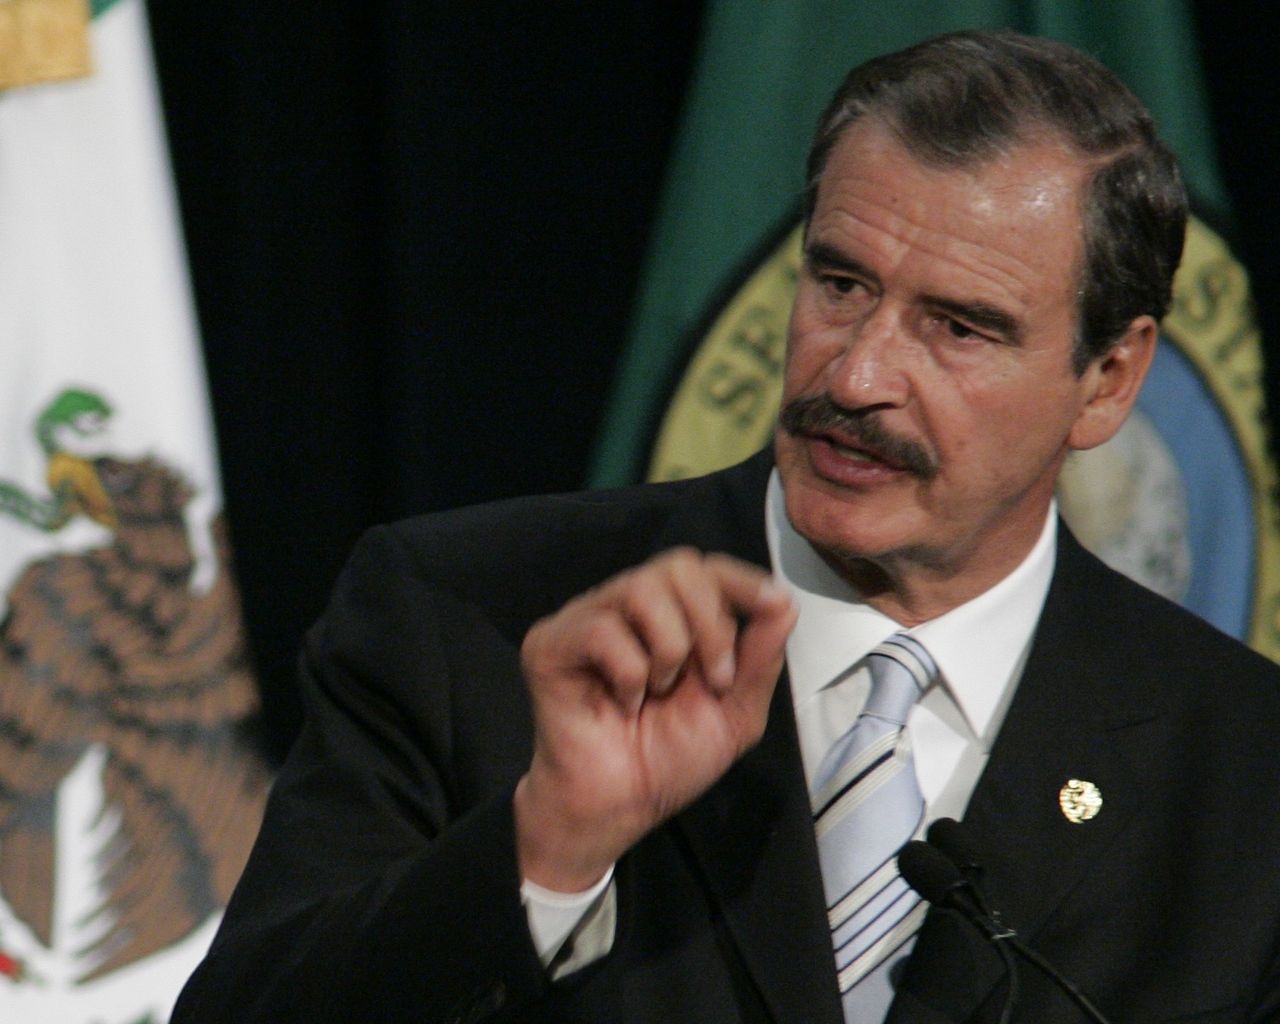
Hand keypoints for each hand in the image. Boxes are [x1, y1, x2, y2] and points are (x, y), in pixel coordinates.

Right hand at [513, 548, 795, 891]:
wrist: (622, 807)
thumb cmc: (671, 759)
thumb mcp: (735, 712)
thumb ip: (759, 659)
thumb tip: (785, 602)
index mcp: (669, 614)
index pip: (704, 568)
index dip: (741, 578)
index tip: (772, 603)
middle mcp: (625, 606)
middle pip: (678, 567)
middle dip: (710, 624)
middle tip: (714, 681)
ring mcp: (585, 619)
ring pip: (640, 589)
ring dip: (669, 649)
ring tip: (660, 691)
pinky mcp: (549, 643)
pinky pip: (601, 630)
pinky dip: (628, 674)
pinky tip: (623, 703)